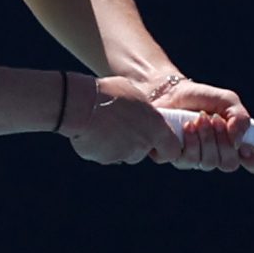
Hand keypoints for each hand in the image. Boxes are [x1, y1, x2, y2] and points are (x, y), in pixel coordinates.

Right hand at [63, 76, 181, 165]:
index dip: (165, 149)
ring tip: (103, 124)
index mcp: (155, 127)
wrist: (80, 104)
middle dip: (133, 144)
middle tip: (119, 125)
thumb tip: (141, 111)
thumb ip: (142, 109)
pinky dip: (99, 147)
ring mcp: (123, 155)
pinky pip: (104, 155)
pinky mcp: (104, 160)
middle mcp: (141, 145)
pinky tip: (91, 130)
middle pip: (142, 152)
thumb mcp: (132, 94)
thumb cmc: (106, 93)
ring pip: (122, 154)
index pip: (172, 151)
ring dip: (115, 145)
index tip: (156, 144)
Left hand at [152, 79, 253, 174]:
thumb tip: (238, 142)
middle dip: (224, 141)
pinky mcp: (178, 158)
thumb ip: (240, 118)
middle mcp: (218, 155)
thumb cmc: (202, 97)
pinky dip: (191, 140)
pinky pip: (189, 160)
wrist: (172, 92)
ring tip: (200, 117)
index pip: (253, 163)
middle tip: (215, 119)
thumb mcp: (227, 101)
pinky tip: (187, 125)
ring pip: (209, 162)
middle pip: (230, 164)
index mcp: (235, 143)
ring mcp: (198, 159)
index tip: (246, 146)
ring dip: (207, 138)